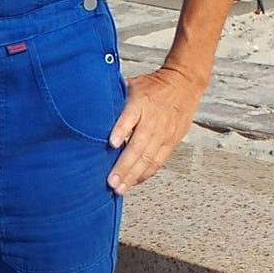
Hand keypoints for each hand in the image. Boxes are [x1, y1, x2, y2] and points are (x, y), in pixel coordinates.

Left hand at [107, 65, 204, 194]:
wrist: (184, 84)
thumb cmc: (153, 86)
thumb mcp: (131, 86)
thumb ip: (115, 100)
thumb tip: (90, 111)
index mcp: (140, 102)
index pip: (129, 117)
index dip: (121, 130)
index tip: (111, 143)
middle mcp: (153, 120)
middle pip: (138, 146)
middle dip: (124, 166)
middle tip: (111, 181)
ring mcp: (164, 133)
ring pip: (148, 158)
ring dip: (133, 175)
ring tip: (120, 188)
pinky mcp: (172, 141)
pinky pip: (158, 161)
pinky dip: (145, 174)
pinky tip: (134, 182)